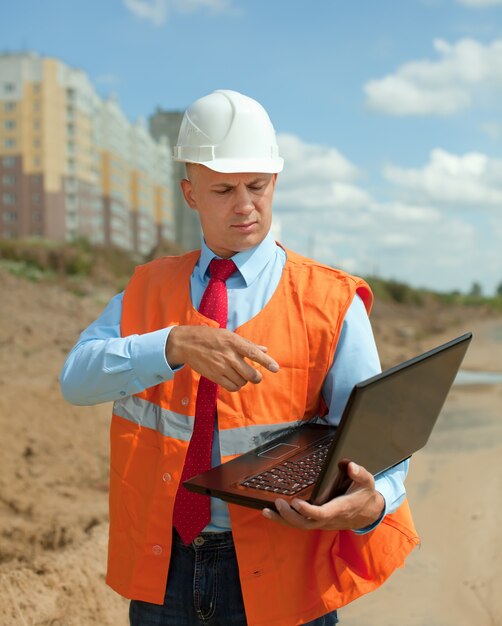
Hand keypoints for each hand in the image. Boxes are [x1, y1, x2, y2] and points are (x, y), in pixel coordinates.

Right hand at [166, 325, 279, 391]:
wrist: (187, 344)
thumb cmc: (210, 337)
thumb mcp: (229, 335)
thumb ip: (248, 344)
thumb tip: (265, 350)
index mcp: (234, 342)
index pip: (253, 353)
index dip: (266, 361)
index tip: (275, 368)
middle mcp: (229, 356)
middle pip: (250, 374)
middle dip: (256, 377)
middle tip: (256, 376)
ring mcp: (221, 367)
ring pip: (242, 382)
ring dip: (245, 381)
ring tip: (240, 375)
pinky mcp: (214, 376)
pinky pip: (232, 387)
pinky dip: (236, 386)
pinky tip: (234, 380)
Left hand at [262, 461, 384, 530]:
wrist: (369, 512)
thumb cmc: (364, 494)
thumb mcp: (367, 481)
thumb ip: (359, 473)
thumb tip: (350, 466)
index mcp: (340, 508)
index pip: (321, 513)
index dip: (308, 510)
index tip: (296, 502)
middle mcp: (329, 518)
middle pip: (306, 523)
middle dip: (290, 516)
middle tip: (278, 502)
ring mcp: (322, 522)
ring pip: (301, 526)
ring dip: (283, 520)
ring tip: (266, 510)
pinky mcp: (318, 522)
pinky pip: (300, 524)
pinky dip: (286, 520)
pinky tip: (272, 513)